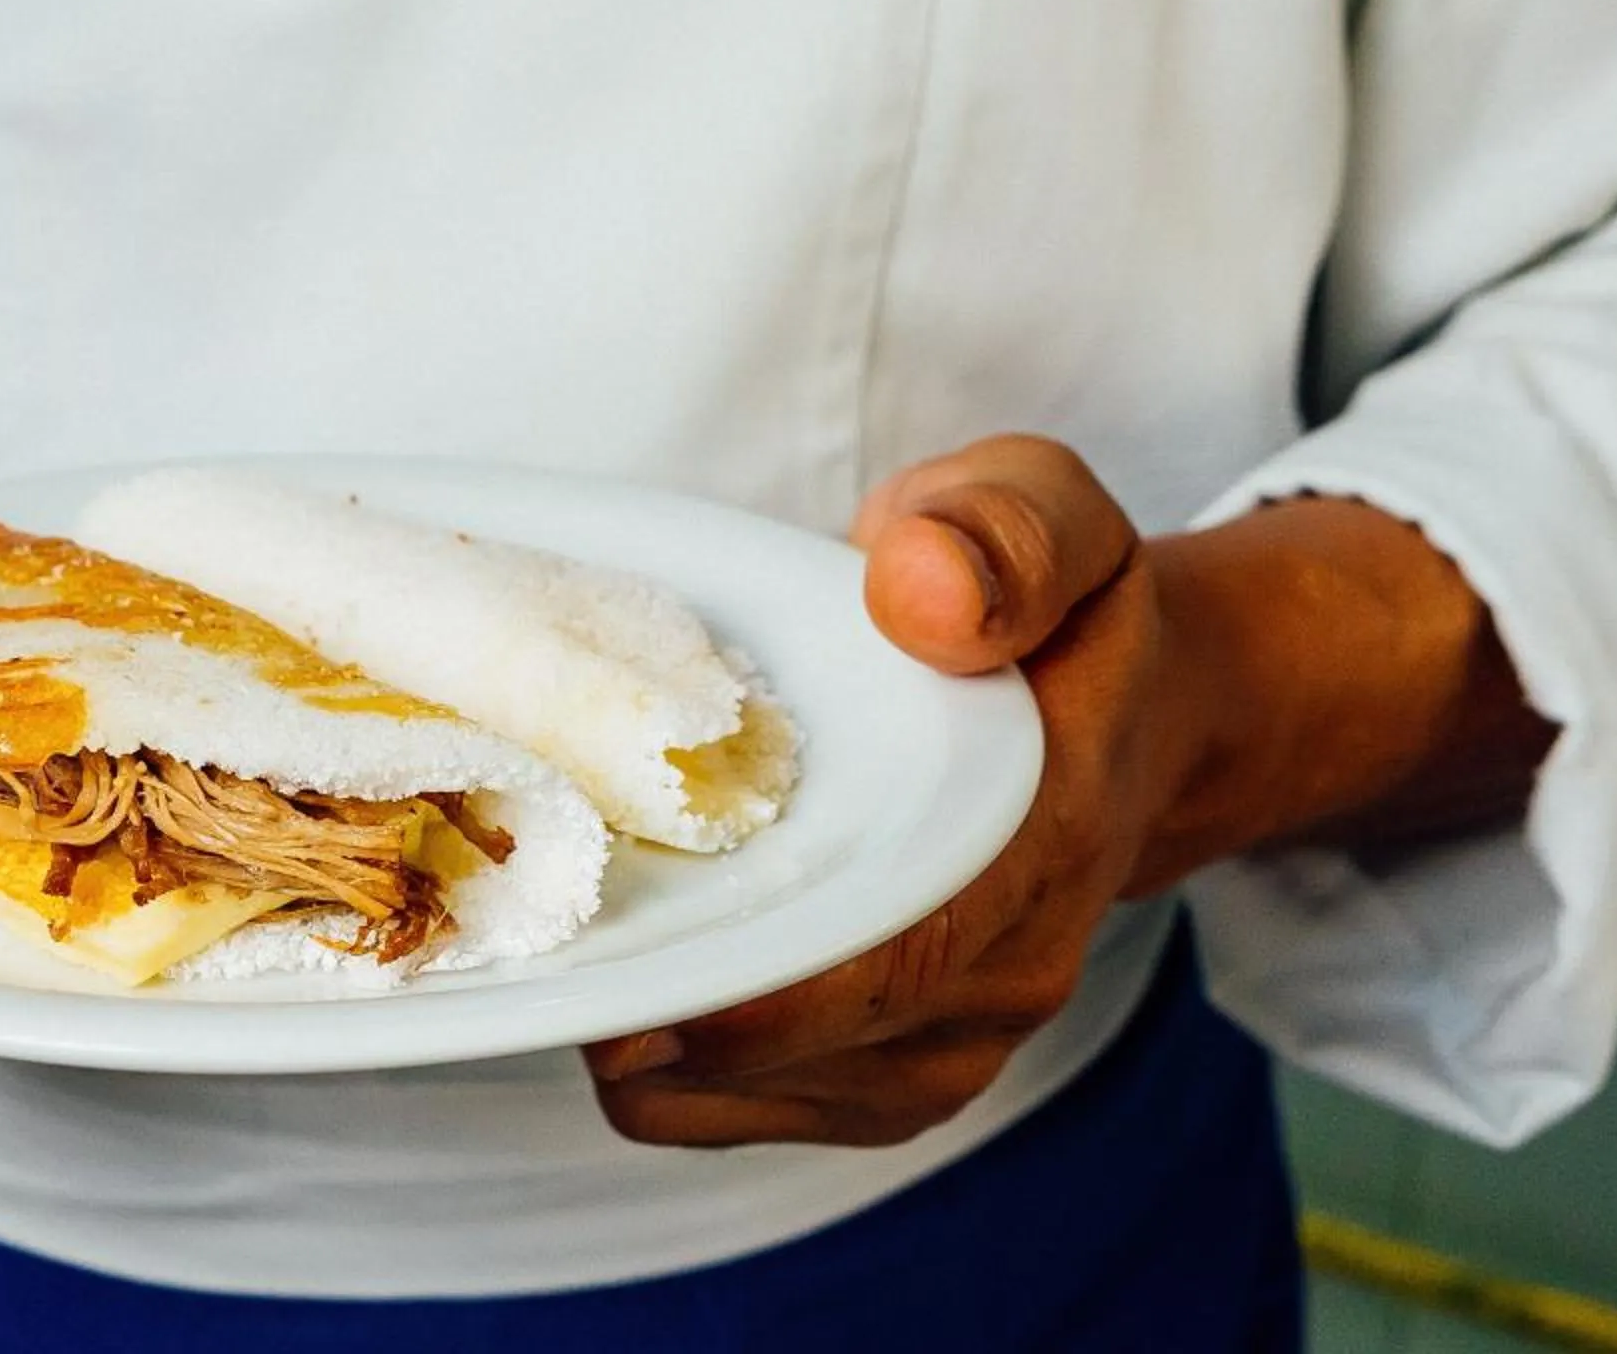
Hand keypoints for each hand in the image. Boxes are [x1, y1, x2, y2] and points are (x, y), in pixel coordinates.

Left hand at [583, 433, 1539, 1148]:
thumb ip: (1003, 529)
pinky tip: (596, 941)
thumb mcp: (1046, 505)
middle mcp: (999, 980)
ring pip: (717, 1099)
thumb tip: (916, 590)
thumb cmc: (1049, 608)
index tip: (587, 947)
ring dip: (614, 1019)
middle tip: (492, 892)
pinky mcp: (872, 1085)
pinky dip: (632, 1049)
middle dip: (625, 985)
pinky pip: (713, 1111)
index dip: (728, 984)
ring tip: (535, 898)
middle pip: (771, 1046)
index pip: (884, 958)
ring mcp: (936, 1052)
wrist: (1123, 718)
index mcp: (1044, 841)